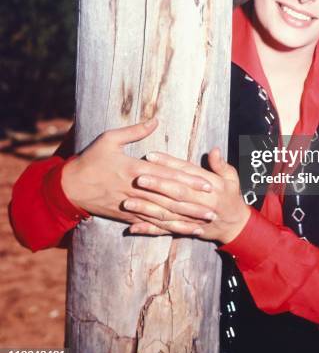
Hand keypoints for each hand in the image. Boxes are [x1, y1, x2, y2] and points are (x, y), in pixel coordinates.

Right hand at [60, 118, 213, 227]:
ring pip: (163, 215)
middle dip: (193, 205)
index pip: (168, 176)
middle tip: (214, 210)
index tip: (207, 184)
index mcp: (135, 169)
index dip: (189, 181)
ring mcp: (131, 205)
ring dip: (184, 221)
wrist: (69, 187)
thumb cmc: (90, 160)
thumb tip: (155, 120)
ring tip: (203, 224)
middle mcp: (136, 189)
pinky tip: (181, 232)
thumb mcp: (109, 139)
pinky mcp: (126, 216)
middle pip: (169, 199)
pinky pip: (150, 224)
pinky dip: (167, 229)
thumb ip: (135, 131)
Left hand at [126, 147, 250, 243]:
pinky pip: (165, 230)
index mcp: (210, 186)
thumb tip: (214, 150)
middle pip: (175, 193)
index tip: (151, 156)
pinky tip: (132, 227)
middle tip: (137, 178)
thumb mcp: (232, 177)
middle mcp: (199, 202)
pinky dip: (149, 230)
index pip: (186, 172)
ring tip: (127, 202)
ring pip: (167, 213)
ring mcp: (191, 218)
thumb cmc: (231, 196)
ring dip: (147, 209)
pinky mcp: (184, 230)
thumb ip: (221, 164)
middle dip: (156, 186)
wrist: (235, 225)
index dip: (169, 164)